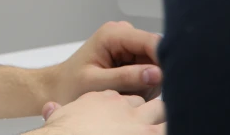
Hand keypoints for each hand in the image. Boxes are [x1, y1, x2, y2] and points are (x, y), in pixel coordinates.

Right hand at [38, 91, 165, 134]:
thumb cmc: (60, 132)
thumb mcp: (55, 118)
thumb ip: (54, 111)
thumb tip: (48, 108)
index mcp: (101, 100)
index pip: (125, 99)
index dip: (130, 109)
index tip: (129, 118)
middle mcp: (123, 107)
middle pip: (149, 103)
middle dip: (156, 111)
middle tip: (156, 121)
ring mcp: (139, 123)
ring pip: (165, 112)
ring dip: (168, 120)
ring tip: (175, 122)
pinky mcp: (149, 133)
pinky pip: (171, 128)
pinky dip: (175, 127)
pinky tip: (181, 127)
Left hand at [48, 21, 162, 104]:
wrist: (61, 86)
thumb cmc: (72, 84)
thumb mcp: (96, 83)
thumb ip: (126, 77)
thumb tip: (157, 73)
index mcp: (113, 34)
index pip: (152, 42)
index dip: (165, 60)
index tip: (168, 81)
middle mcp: (124, 34)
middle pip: (159, 54)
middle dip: (153, 76)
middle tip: (134, 92)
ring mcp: (131, 45)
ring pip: (158, 66)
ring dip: (147, 84)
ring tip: (124, 91)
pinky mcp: (135, 57)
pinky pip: (153, 73)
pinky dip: (144, 86)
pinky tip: (127, 90)